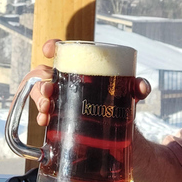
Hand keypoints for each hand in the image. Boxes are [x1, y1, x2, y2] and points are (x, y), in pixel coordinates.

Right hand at [31, 39, 151, 126]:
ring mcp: (59, 100)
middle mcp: (65, 81)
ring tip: (46, 109)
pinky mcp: (57, 119)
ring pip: (41, 94)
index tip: (48, 49)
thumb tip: (142, 86)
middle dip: (43, 81)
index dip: (51, 47)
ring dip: (40, 99)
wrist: (117, 134)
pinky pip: (43, 114)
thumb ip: (137, 86)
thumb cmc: (118, 103)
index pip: (60, 52)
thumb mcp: (129, 93)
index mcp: (79, 68)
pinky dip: (41, 117)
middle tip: (50, 91)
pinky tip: (44, 121)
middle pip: (45, 75)